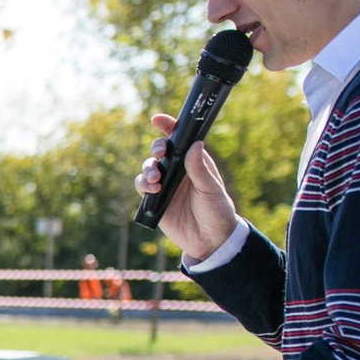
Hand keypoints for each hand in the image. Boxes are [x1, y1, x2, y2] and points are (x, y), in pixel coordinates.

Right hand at [136, 111, 242, 263]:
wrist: (210, 240)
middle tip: (160, 155)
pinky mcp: (155, 200)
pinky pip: (142, 187)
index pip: (180, 139)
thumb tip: (194, 144)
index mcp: (194, 162)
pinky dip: (143, 185)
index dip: (168, 127)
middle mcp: (178, 171)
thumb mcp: (211, 189)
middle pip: (159, 151)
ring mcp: (165, 185)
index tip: (158, 119)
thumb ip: (199, 168)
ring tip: (156, 179)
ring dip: (148, 169)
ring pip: (148, 168)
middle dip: (156, 149)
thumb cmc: (217, 211)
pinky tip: (153, 190)